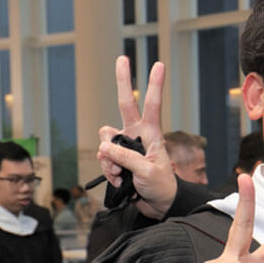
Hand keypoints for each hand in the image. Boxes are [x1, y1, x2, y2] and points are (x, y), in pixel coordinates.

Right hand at [96, 56, 176, 218]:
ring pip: (105, 140)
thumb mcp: (147, 172)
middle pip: (125, 104)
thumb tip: (105, 147)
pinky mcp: (116, 159)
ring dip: (108, 158)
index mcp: (151, 133)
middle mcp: (136, 134)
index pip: (152, 105)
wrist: (159, 204)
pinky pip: (103, 158)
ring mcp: (125, 146)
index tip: (159, 65)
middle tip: (122, 58)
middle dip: (123, 81)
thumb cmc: (161, 186)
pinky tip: (120, 182)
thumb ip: (126, 158)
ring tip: (121, 176)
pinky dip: (108, 171)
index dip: (154, 85)